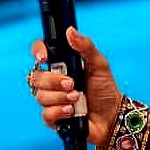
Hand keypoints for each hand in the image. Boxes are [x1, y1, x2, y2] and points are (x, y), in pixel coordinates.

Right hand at [27, 27, 122, 148]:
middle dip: (53, 81)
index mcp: (61, 66)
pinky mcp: (54, 118)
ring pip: (40, 96)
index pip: (39, 53)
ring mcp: (52, 100)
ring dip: (60, 97)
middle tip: (72, 84)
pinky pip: (46, 114)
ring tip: (77, 97)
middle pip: (35, 76)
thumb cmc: (106, 90)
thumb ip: (86, 47)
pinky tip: (72, 111)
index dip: (38, 52)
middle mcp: (52, 82)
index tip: (44, 57)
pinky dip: (59, 112)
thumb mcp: (99, 66)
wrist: (113, 116)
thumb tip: (70, 31)